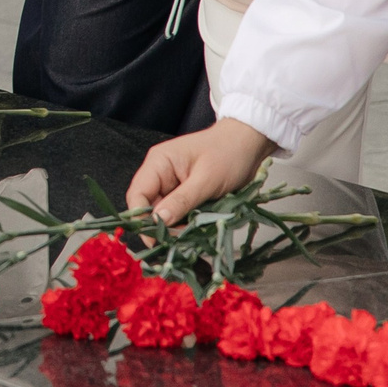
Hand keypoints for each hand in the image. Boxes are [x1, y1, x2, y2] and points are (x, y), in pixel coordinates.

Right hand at [126, 119, 276, 226]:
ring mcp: (173, 184)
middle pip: (149, 206)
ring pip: (164, 213)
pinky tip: (196, 230)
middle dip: (161, 226)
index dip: (140, 218)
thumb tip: (158, 221)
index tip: (154, 240)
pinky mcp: (186, 193)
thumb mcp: (206, 181)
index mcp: (158, 163)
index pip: (138, 194)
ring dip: (175, 227)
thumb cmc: (228, 154)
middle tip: (178, 243)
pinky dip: (186, 223)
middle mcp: (161, 174)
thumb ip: (181, 201)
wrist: (249, 143)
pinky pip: (179, 213)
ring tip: (191, 238)